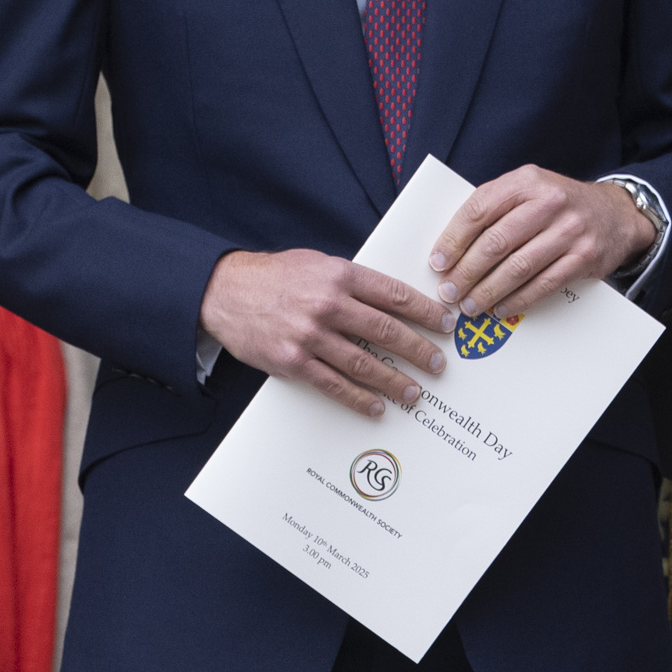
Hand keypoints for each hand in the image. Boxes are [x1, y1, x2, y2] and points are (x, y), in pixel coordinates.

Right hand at [199, 249, 454, 420]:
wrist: (224, 291)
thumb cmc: (276, 277)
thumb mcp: (318, 264)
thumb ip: (353, 283)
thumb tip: (395, 302)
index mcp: (339, 275)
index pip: (394, 295)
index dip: (426, 312)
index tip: (446, 325)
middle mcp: (328, 304)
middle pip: (387, 332)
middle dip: (419, 351)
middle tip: (438, 365)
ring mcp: (311, 336)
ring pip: (365, 364)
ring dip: (395, 382)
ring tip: (414, 393)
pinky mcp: (294, 361)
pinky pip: (334, 385)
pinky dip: (359, 399)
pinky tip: (377, 407)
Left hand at [429, 169, 653, 320]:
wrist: (615, 213)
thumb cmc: (559, 205)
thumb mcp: (529, 190)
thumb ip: (495, 208)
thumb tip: (451, 248)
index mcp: (526, 180)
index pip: (479, 209)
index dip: (453, 239)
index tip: (437, 263)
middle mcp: (549, 202)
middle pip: (496, 242)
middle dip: (466, 272)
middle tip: (448, 292)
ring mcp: (570, 231)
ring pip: (518, 268)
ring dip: (488, 292)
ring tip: (470, 306)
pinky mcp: (584, 258)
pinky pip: (543, 285)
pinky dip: (518, 301)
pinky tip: (501, 309)